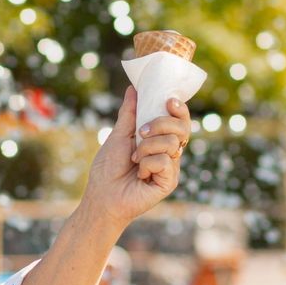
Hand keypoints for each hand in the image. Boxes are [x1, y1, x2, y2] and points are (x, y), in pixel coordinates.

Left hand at [83, 87, 191, 226]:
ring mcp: (171, 168)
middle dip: (161, 124)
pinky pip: (165, 161)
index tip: (168, 100)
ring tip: (134, 160)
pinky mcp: (169, 181)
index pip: (179, 120)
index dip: (179, 108)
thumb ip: (129, 113)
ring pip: (172, 143)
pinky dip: (147, 164)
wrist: (102, 196)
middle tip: (141, 133)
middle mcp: (169, 153)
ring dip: (146, 148)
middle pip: (182, 128)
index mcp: (160, 140)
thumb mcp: (119, 135)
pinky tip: (139, 174)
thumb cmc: (108, 169)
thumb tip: (133, 89)